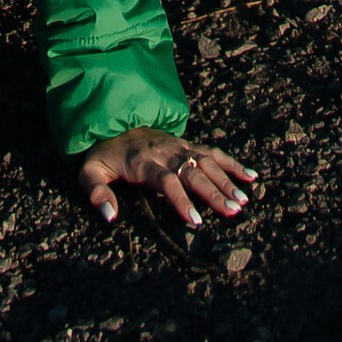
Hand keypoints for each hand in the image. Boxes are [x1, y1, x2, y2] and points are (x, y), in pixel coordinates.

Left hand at [76, 131, 255, 229]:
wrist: (113, 120)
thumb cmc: (104, 154)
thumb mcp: (90, 172)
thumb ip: (97, 193)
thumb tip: (110, 217)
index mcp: (143, 161)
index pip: (166, 181)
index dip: (181, 200)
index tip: (196, 221)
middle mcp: (165, 152)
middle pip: (193, 172)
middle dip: (214, 192)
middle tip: (233, 211)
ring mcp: (179, 146)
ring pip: (207, 162)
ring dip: (227, 180)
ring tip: (244, 199)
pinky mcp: (187, 144)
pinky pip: (213, 152)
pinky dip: (233, 163)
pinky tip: (251, 175)